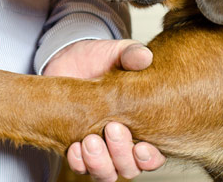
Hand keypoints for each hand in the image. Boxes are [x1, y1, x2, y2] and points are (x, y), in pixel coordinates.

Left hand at [43, 39, 165, 180]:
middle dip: (122, 154)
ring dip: (99, 162)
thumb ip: (132, 55)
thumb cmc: (102, 59)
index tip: (141, 146)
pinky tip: (74, 148)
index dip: (151, 157)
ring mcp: (101, 149)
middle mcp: (124, 143)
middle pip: (130, 167)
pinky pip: (80, 167)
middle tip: (112, 128)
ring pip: (106, 173)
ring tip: (89, 141)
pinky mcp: (78, 148)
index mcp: (143, 124)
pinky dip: (78, 162)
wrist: (69, 60)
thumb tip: (144, 57)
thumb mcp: (119, 53)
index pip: (154, 155)